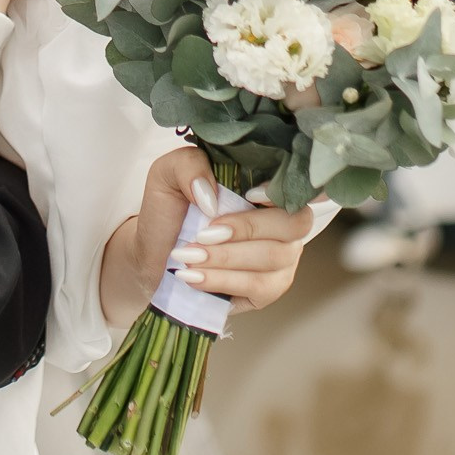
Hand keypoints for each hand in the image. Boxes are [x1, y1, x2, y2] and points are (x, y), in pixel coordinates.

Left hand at [99, 146, 315, 329]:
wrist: (156, 254)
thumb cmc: (171, 211)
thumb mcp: (168, 175)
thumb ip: (188, 166)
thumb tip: (211, 196)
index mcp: (265, 186)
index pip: (298, 185)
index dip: (283, 191)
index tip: (249, 194)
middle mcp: (283, 220)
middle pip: (294, 223)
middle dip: (247, 228)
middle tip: (203, 234)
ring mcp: (282, 256)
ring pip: (275, 256)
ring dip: (227, 257)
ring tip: (189, 256)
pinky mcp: (269, 288)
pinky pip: (260, 286)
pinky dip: (224, 281)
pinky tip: (195, 277)